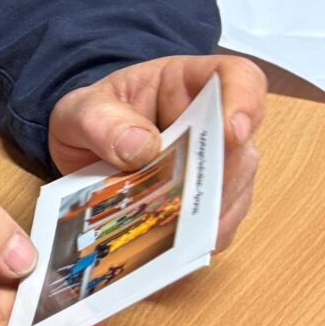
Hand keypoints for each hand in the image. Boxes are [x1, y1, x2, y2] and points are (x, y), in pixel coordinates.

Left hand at [47, 54, 266, 250]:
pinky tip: (167, 247)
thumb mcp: (78, 111)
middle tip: (181, 201)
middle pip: (241, 149)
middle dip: (216, 179)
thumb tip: (141, 148)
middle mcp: (212, 124)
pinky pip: (218, 225)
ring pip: (233, 192)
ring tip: (167, 232)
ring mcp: (215, 166)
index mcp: (185, 83)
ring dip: (205, 215)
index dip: (246, 101)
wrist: (80, 151)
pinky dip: (195, 238)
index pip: (238, 78)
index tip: (233, 132)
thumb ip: (99, 121)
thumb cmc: (90, 119)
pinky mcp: (208, 204)